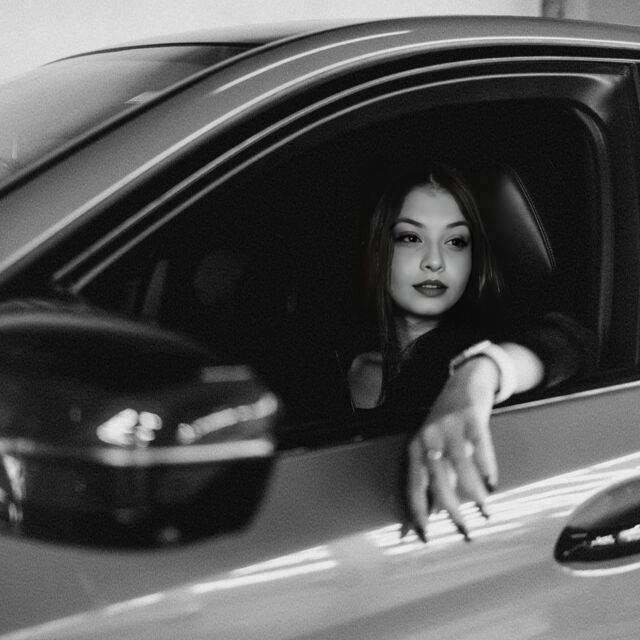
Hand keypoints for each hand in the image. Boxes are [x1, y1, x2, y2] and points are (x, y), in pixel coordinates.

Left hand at [405, 356, 498, 541]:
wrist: (463, 383)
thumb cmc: (445, 424)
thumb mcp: (432, 447)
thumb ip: (432, 476)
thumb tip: (430, 513)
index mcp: (415, 448)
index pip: (413, 486)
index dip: (418, 512)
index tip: (427, 537)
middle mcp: (429, 438)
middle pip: (437, 480)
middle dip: (451, 510)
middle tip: (466, 531)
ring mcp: (450, 427)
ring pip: (460, 466)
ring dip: (473, 493)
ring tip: (485, 512)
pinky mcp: (471, 418)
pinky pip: (480, 446)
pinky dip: (487, 467)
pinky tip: (492, 484)